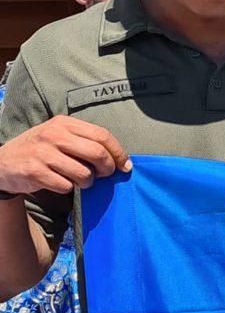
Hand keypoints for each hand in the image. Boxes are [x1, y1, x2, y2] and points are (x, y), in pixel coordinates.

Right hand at [0, 115, 129, 194]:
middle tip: (104, 175)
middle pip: (97, 153)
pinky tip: (62, 183)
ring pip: (84, 173)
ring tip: (81, 181)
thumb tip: (120, 160)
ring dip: (88, 182)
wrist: (3, 162)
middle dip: (107, 169)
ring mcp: (43, 153)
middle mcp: (54, 135)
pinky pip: (66, 186)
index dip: (118, 153)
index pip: (102, 135)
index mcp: (64, 123)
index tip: (125, 166)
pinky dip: (69, 189)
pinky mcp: (35, 171)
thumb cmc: (40, 150)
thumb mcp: (59, 136)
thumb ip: (85, 142)